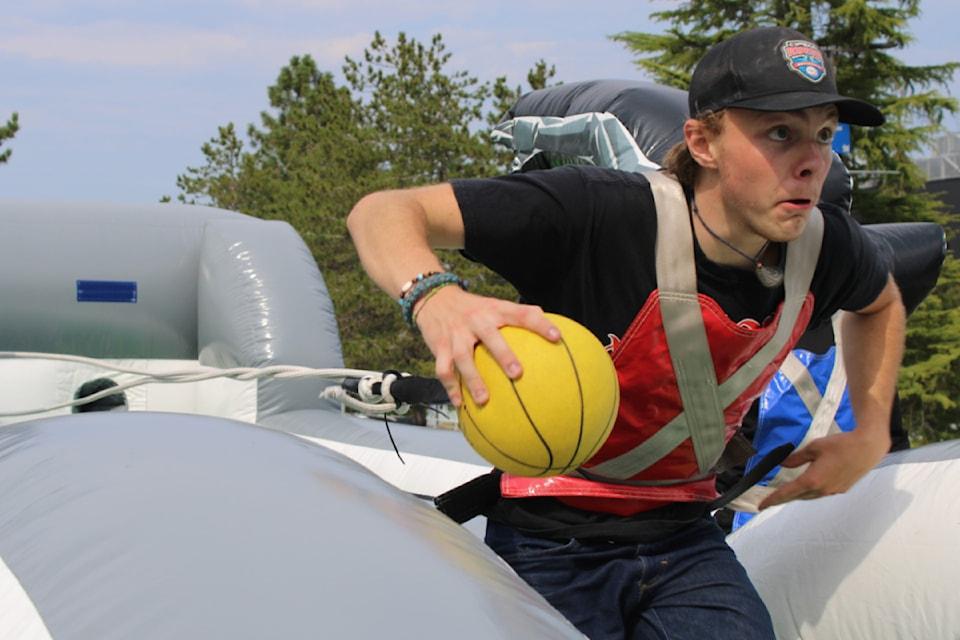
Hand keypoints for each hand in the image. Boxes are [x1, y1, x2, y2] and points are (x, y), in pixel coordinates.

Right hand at [413, 286, 559, 406]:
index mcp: (494, 309)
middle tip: (518, 374)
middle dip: (503, 355)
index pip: (521, 313)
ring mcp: (456, 334)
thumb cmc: (474, 308)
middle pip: (490, 337)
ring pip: (463, 358)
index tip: (557, 337)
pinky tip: (460, 404)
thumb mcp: (495, 305)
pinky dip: (451, 387)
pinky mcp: (439, 346)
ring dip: (473, 380)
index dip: (540, 324)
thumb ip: (519, 316)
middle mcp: (476, 320)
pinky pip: (444, 369)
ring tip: (484, 400)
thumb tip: (554, 332)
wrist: (433, 296)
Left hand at [758, 428, 890, 509]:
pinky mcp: (841, 489)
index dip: (772, 499)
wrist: (867, 448)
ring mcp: (833, 491)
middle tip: (769, 500)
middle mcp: (822, 489)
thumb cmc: (840, 445)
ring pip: (809, 496)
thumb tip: (783, 464)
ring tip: (786, 493)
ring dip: (797, 495)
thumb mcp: (814, 447)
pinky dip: (810, 491)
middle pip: (797, 496)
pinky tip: (808, 485)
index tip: (761, 506)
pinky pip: (820, 493)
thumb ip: (796, 458)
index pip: (787, 493)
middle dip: (783, 498)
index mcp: (813, 480)